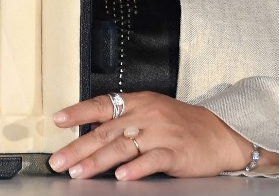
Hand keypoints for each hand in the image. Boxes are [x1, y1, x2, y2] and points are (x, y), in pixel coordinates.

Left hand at [48, 91, 278, 179]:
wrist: (220, 133)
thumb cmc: (183, 124)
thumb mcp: (152, 111)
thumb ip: (124, 118)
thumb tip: (90, 129)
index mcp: (139, 102)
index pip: (102, 103)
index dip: (78, 111)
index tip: (58, 120)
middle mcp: (147, 115)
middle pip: (106, 131)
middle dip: (78, 147)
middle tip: (58, 161)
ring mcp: (161, 134)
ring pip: (123, 146)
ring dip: (97, 161)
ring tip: (79, 173)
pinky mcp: (175, 152)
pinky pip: (152, 160)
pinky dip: (136, 169)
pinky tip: (122, 177)